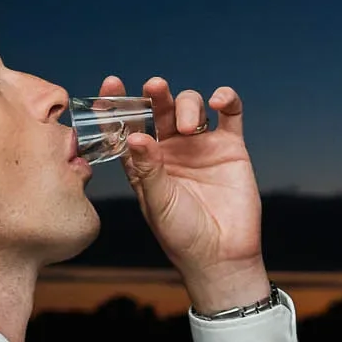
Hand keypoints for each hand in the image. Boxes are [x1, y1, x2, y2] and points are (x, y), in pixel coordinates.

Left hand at [101, 73, 267, 311]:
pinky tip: (219, 101)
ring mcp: (200, 145)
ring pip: (191, 107)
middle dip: (155, 95)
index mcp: (144, 161)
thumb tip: (135, 136)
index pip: (126, 126)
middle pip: (159, 110)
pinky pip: (230, 114)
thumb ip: (147, 168)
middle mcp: (170, 149)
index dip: (117, 105)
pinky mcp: (230, 147)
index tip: (111, 85)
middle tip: (154, 87)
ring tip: (187, 125)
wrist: (220, 255)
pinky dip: (226, 100)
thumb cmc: (181, 235)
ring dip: (187, 105)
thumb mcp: (157, 202)